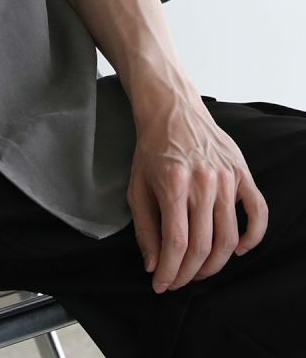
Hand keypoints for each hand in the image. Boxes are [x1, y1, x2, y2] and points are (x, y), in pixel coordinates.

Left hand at [127, 94, 268, 293]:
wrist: (172, 110)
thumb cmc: (151, 149)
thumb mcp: (136, 185)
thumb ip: (144, 227)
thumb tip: (153, 265)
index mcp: (173, 184)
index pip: (177, 242)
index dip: (170, 271)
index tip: (161, 285)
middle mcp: (203, 182)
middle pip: (203, 245)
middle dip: (188, 273)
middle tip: (178, 281)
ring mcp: (226, 178)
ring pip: (229, 237)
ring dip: (215, 264)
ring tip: (199, 270)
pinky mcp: (242, 173)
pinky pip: (258, 213)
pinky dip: (252, 237)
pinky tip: (238, 250)